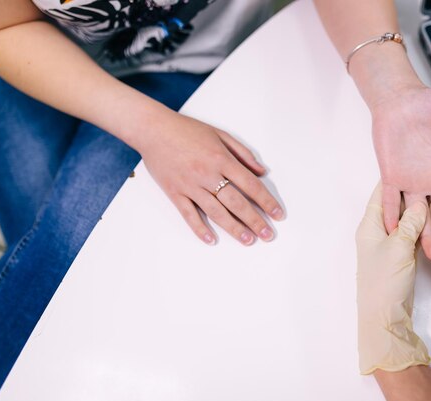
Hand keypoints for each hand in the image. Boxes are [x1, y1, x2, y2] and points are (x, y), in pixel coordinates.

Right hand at [139, 112, 283, 245]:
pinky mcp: (174, 192)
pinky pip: (188, 214)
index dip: (266, 201)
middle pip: (236, 202)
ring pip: (216, 212)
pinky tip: (211, 240)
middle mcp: (207, 174)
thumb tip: (262, 172)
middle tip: (268, 235)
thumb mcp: (220, 134)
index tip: (277, 214)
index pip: (250, 184)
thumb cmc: (186, 130)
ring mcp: (190, 185)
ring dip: (234, 228)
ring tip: (248, 240)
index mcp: (221, 159)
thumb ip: (243, 153)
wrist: (153, 129)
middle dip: (255, 220)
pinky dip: (199, 229)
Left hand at [356, 183, 429, 373]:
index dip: (395, 177)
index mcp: (370, 224)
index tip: (409, 162)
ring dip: (425, 211)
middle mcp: (379, 230)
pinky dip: (427, 227)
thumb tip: (420, 203)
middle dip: (416, 192)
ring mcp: (392, 242)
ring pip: (410, 220)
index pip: (381, 193)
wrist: (385, 315)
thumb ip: (410, 224)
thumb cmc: (384, 281)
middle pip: (399, 205)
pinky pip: (416, 234)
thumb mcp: (398, 247)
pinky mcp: (403, 254)